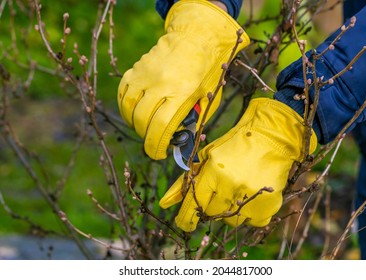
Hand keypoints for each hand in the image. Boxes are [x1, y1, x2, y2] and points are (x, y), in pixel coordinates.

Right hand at [117, 0, 249, 159]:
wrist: (195, 37)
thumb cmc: (206, 72)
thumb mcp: (207, 98)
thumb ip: (193, 120)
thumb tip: (178, 141)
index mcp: (182, 91)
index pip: (161, 126)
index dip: (155, 146)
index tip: (157, 154)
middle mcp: (161, 83)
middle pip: (142, 119)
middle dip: (145, 137)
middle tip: (152, 141)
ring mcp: (145, 74)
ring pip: (128, 108)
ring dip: (133, 124)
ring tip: (143, 128)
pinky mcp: (136, 68)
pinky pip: (122, 93)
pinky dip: (125, 107)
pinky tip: (133, 113)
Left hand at [159, 98, 317, 231]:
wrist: (271, 137)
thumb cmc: (235, 145)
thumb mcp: (207, 157)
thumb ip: (186, 181)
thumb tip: (165, 203)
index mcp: (213, 172)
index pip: (193, 204)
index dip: (186, 218)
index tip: (184, 224)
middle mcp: (231, 186)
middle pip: (212, 213)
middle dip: (212, 207)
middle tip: (221, 193)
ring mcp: (250, 196)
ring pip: (232, 220)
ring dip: (231, 211)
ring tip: (238, 191)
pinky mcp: (268, 204)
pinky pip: (253, 222)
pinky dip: (251, 214)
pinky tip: (252, 196)